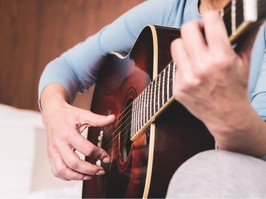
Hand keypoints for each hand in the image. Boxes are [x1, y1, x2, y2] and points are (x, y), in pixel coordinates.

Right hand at [42, 98, 114, 180]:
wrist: (53, 115)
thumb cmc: (68, 115)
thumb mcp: (84, 114)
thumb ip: (98, 119)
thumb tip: (113, 118)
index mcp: (68, 133)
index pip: (86, 148)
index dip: (99, 154)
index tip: (106, 158)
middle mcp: (59, 144)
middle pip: (74, 163)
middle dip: (90, 170)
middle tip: (101, 170)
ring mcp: (53, 151)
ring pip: (63, 171)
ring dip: (78, 176)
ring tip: (90, 176)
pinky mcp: (51, 156)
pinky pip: (57, 172)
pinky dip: (68, 176)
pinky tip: (78, 174)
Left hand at [171, 11, 261, 152]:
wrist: (227, 117)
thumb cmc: (236, 88)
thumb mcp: (244, 62)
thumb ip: (248, 37)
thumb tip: (256, 17)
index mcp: (222, 59)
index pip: (210, 21)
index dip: (211, 17)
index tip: (211, 20)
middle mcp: (203, 68)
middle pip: (187, 29)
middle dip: (194, 28)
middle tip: (199, 33)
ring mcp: (188, 79)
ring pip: (176, 45)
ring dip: (185, 44)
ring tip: (194, 51)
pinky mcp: (178, 89)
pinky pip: (174, 66)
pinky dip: (183, 64)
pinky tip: (192, 71)